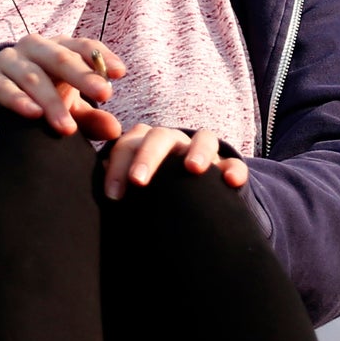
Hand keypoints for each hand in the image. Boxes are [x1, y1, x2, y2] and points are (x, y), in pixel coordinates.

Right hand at [0, 34, 126, 140]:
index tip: (121, 73)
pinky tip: (33, 114)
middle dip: (83, 76)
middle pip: (61, 58)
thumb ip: (91, 117)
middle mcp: (36, 47)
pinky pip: (3, 87)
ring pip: (34, 77)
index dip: (103, 57)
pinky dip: (18, 100)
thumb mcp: (67, 104)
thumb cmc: (40, 93)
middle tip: (104, 94)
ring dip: (52, 102)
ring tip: (67, 128)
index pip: (84, 47)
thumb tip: (115, 131)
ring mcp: (10, 60)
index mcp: (60, 48)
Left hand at [102, 125, 248, 200]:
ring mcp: (204, 153)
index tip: (113, 196)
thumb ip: (119, 184)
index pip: (129, 144)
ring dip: (198, 151)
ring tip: (193, 169)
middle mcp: (175, 142)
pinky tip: (230, 182)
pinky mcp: (227, 169)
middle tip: (138, 181)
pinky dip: (234, 170)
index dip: (118, 166)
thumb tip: (104, 193)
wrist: (191, 204)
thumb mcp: (134, 188)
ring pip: (204, 138)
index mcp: (147, 143)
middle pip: (161, 136)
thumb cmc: (153, 194)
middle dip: (148, 156)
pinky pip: (235, 164)